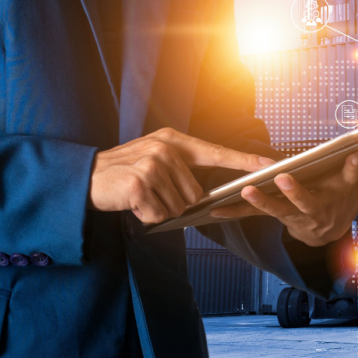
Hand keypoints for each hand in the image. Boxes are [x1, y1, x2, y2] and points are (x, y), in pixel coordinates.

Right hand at [89, 127, 272, 223]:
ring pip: (179, 207)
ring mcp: (152, 165)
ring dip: (160, 210)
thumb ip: (182, 170)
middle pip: (196, 194)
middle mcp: (166, 149)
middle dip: (176, 202)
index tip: (270, 164)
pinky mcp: (140, 184)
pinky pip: (160, 214)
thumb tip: (203, 195)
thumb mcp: (155, 161)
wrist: (87, 177)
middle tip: (152, 193)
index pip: (217, 152)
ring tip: (141, 197)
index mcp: (174, 141)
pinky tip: (133, 204)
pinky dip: (147, 217)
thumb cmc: (126, 173)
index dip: (245, 160)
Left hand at [209, 146, 357, 246]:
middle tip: (283, 177)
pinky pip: (254, 215)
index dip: (351, 170)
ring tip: (246, 189)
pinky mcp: (277, 217)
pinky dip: (234, 211)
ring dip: (262, 201)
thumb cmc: (348, 200)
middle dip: (296, 191)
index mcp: (341, 195)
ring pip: (278, 210)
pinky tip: (213, 208)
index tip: (354, 155)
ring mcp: (296, 216)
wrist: (328, 233)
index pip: (350, 180)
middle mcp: (319, 209)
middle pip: (308, 202)